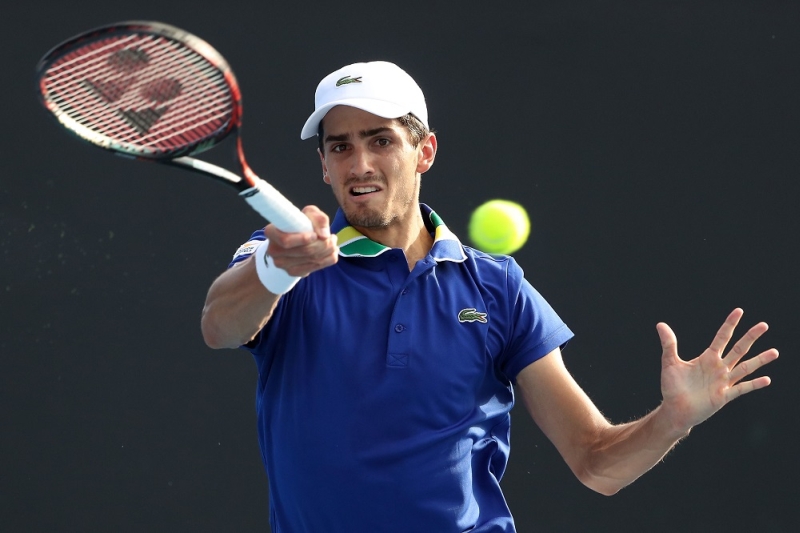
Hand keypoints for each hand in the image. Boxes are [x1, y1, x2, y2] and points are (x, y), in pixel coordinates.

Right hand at [263, 205, 338, 276]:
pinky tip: (331, 251)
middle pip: (304, 251)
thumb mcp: (308, 214)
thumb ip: (318, 219)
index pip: (286, 240)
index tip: (315, 235)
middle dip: (324, 244)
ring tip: (333, 242)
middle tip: (332, 237)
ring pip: (312, 260)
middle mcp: (274, 250)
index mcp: (272, 232)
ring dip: (329, 251)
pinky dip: (328, 259)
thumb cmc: (300, 224)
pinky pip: (316, 267)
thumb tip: (324, 235)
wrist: (294, 240)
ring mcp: (282, 264)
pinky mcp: (293, 272)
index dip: (303, 239)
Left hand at [657, 308, 778, 434]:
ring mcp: (723, 382)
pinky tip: (767, 379)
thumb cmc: (672, 387)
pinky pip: (741, 389)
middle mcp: (719, 368)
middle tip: (764, 325)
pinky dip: (753, 384)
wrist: (674, 409)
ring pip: (745, 368)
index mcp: (707, 358)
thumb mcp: (670, 362)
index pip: (722, 337)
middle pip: (738, 349)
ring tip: (774, 352)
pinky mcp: (724, 396)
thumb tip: (660, 324)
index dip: (730, 324)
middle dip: (750, 337)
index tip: (739, 311)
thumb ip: (669, 344)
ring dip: (759, 360)